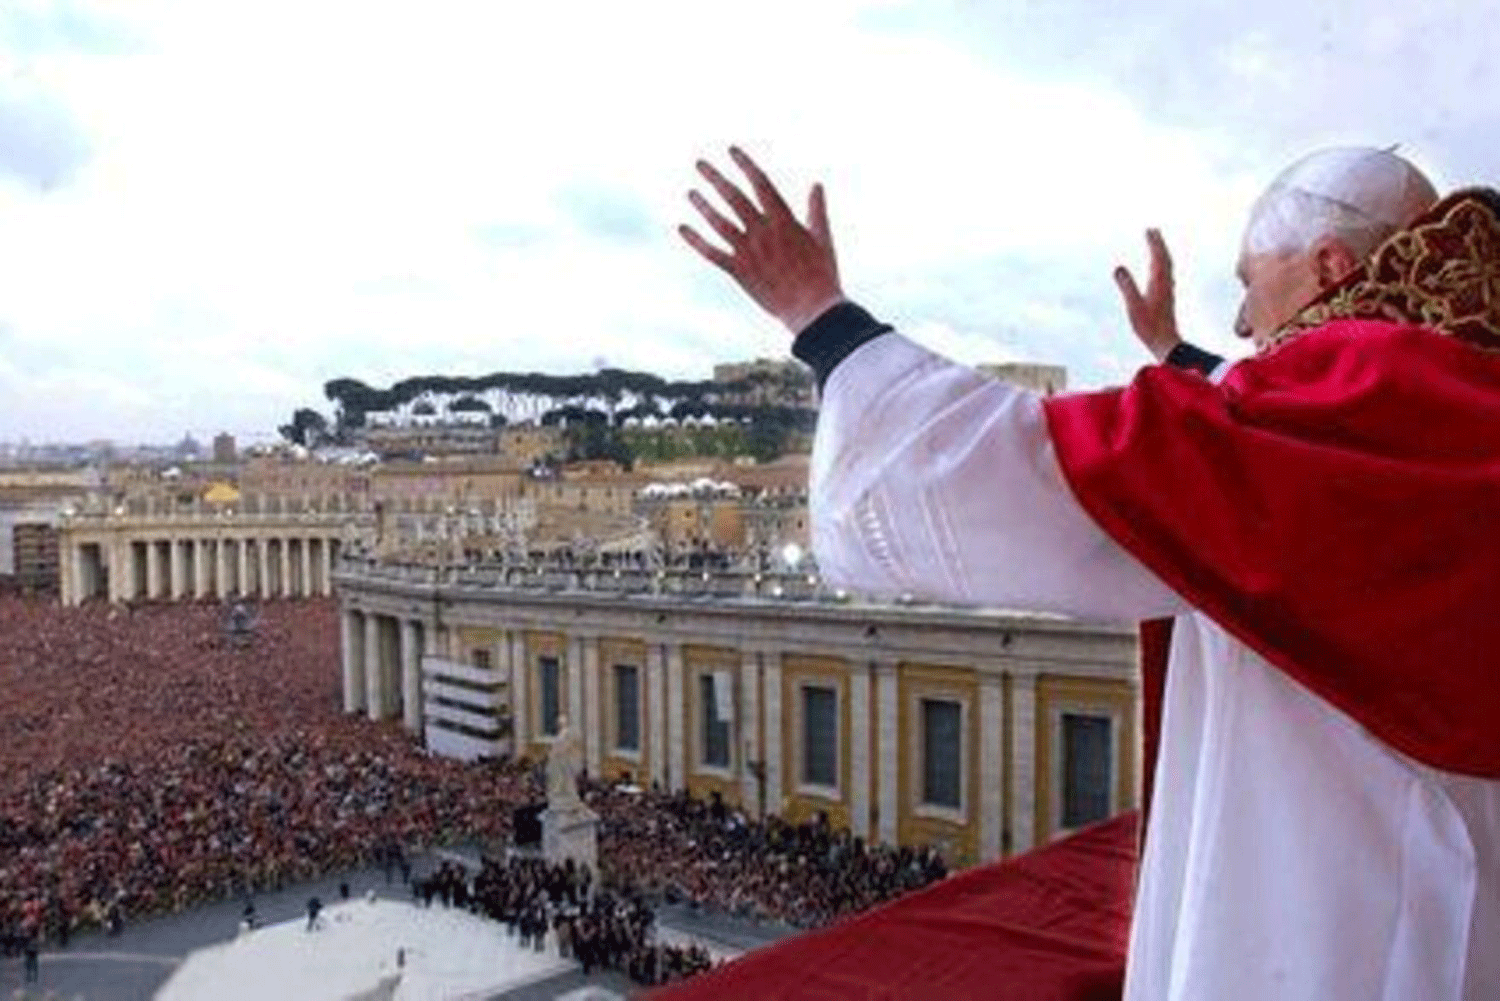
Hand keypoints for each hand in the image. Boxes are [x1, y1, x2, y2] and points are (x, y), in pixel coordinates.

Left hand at [679, 147, 843, 333]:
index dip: (745, 164)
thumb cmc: (821, 274)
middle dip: (716, 178)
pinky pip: (712, 253)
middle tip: (700, 163)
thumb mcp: (823, 238)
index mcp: (784, 220)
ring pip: (719, 222)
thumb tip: (816, 185)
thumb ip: (816, 210)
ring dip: (703, 205)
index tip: (732, 150)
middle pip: (734, 198)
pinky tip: (682, 228)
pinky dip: (696, 240)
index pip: (760, 183)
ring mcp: (748, 252)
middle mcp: (762, 232)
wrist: (812, 309)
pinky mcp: (739, 272)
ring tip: (690, 192)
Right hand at [1114, 228, 1180, 361]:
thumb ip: (1127, 286)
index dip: (1154, 243)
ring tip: (1154, 243)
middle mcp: (1165, 283)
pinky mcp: (1166, 296)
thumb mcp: (1134, 306)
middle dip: (1159, 243)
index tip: (1149, 230)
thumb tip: (1118, 268)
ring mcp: (1167, 289)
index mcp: (1159, 282)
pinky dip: (1161, 264)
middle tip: (1152, 230)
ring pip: (1166, 265)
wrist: (1165, 342)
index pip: (1158, 257)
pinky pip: (1165, 273)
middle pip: (1164, 258)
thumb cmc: (1149, 326)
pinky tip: (1157, 267)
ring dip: (1161, 252)